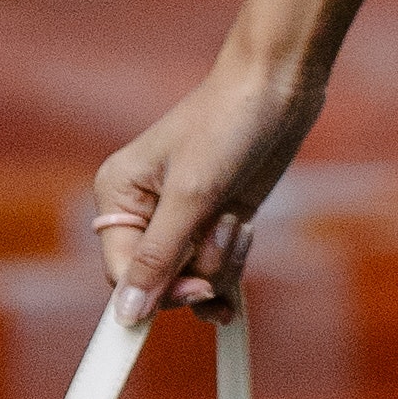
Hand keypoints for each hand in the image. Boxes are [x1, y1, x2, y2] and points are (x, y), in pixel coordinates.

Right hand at [88, 51, 325, 319]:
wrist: (280, 84)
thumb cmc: (227, 124)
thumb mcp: (192, 193)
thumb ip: (159, 257)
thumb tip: (126, 314)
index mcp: (117, 196)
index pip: (122, 272)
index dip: (158, 290)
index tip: (200, 293)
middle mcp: (143, 211)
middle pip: (159, 282)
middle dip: (198, 268)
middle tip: (226, 229)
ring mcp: (182, 218)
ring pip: (193, 279)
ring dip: (222, 260)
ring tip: (238, 220)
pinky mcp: (214, 219)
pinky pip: (216, 267)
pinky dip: (233, 261)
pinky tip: (246, 234)